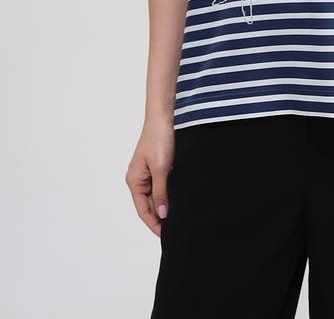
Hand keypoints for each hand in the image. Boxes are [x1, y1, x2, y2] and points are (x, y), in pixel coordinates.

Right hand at [125, 116, 174, 235]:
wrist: (165, 115)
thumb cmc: (160, 138)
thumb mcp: (161, 168)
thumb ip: (161, 192)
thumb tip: (162, 215)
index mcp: (134, 180)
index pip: (143, 210)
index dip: (154, 224)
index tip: (167, 236)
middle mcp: (139, 178)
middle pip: (150, 204)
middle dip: (161, 217)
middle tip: (177, 230)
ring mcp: (148, 171)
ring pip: (157, 195)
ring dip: (167, 205)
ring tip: (180, 218)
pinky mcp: (158, 165)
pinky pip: (163, 184)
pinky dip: (170, 193)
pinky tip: (181, 199)